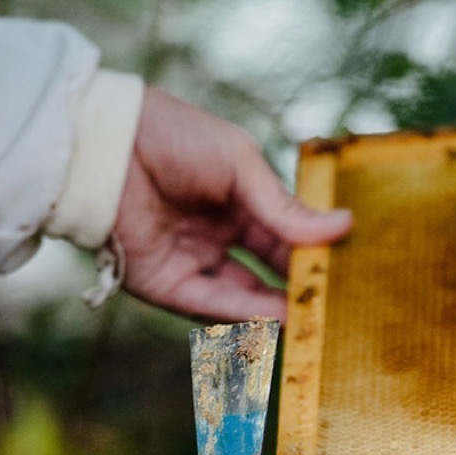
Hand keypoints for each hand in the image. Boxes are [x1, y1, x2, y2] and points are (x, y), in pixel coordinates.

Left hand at [113, 88, 351, 320]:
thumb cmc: (174, 136)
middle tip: (337, 302)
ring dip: (277, 308)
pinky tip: (278, 316)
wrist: (107, 142)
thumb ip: (285, 207)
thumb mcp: (241, 165)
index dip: (314, 252)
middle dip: (300, 287)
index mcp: (237, 201)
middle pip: (266, 271)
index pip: (284, 236)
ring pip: (242, 295)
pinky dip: (244, 313)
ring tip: (315, 318)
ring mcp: (191, 262)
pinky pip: (209, 303)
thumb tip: (344, 225)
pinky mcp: (164, 283)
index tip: (348, 266)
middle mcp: (215, 236)